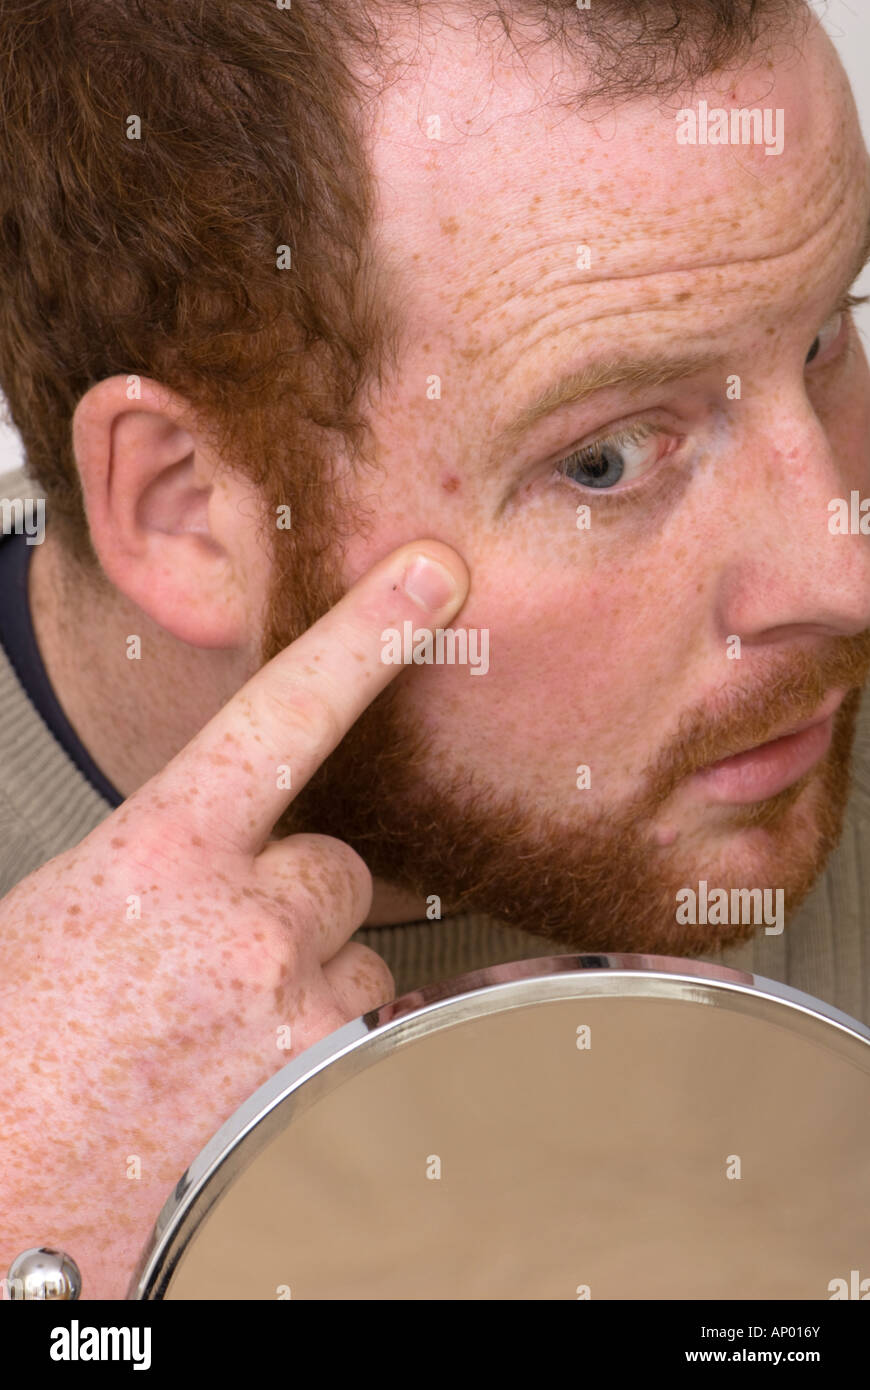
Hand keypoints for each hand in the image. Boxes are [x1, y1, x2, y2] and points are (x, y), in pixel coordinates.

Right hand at [0, 541, 468, 1298]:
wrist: (7, 1197)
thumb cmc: (16, 1052)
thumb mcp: (67, 912)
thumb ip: (166, 865)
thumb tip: (221, 863)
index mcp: (158, 857)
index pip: (282, 713)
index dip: (365, 633)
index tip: (432, 577)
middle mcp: (244, 925)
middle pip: (337, 867)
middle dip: (293, 899)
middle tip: (216, 954)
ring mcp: (297, 1014)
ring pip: (355, 958)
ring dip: (307, 980)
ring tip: (214, 1035)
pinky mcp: (330, 1092)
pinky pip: (365, 1036)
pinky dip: (320, 1049)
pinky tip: (244, 1085)